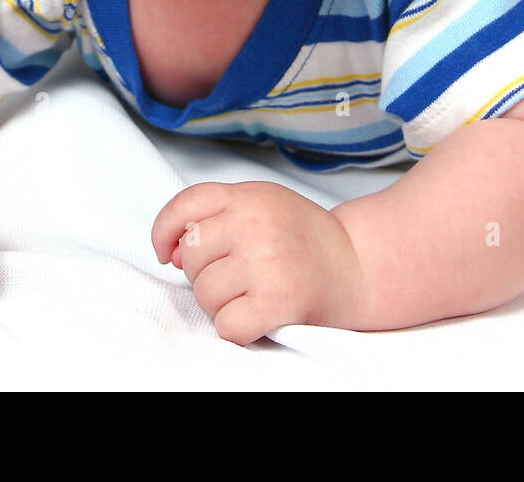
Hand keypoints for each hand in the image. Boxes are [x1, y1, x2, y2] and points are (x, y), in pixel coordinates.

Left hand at [151, 181, 367, 344]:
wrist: (359, 265)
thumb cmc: (306, 240)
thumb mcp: (265, 208)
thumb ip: (219, 220)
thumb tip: (174, 253)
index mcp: (251, 196)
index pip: (186, 205)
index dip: (165, 231)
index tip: (169, 252)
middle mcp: (256, 223)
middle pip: (192, 255)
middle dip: (205, 273)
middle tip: (238, 275)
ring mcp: (267, 261)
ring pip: (205, 293)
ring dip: (222, 304)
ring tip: (253, 294)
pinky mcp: (278, 299)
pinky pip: (227, 325)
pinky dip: (238, 328)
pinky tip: (260, 315)